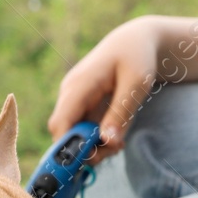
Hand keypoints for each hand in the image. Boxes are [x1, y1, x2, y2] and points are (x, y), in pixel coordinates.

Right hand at [48, 16, 164, 160]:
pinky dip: (96, 139)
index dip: (68, 147)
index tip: (94, 158)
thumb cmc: (137, 57)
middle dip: (86, 150)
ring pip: (73, 135)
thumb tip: (108, 143)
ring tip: (119, 142)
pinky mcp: (81, 105)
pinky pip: (82, 130)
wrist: (135, 40)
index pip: (60, 124)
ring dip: (94, 147)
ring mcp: (73, 99)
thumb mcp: (136, 85)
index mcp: (79, 85)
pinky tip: (115, 135)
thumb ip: (121, 114)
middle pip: (64, 134)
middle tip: (116, 150)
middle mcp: (70, 93)